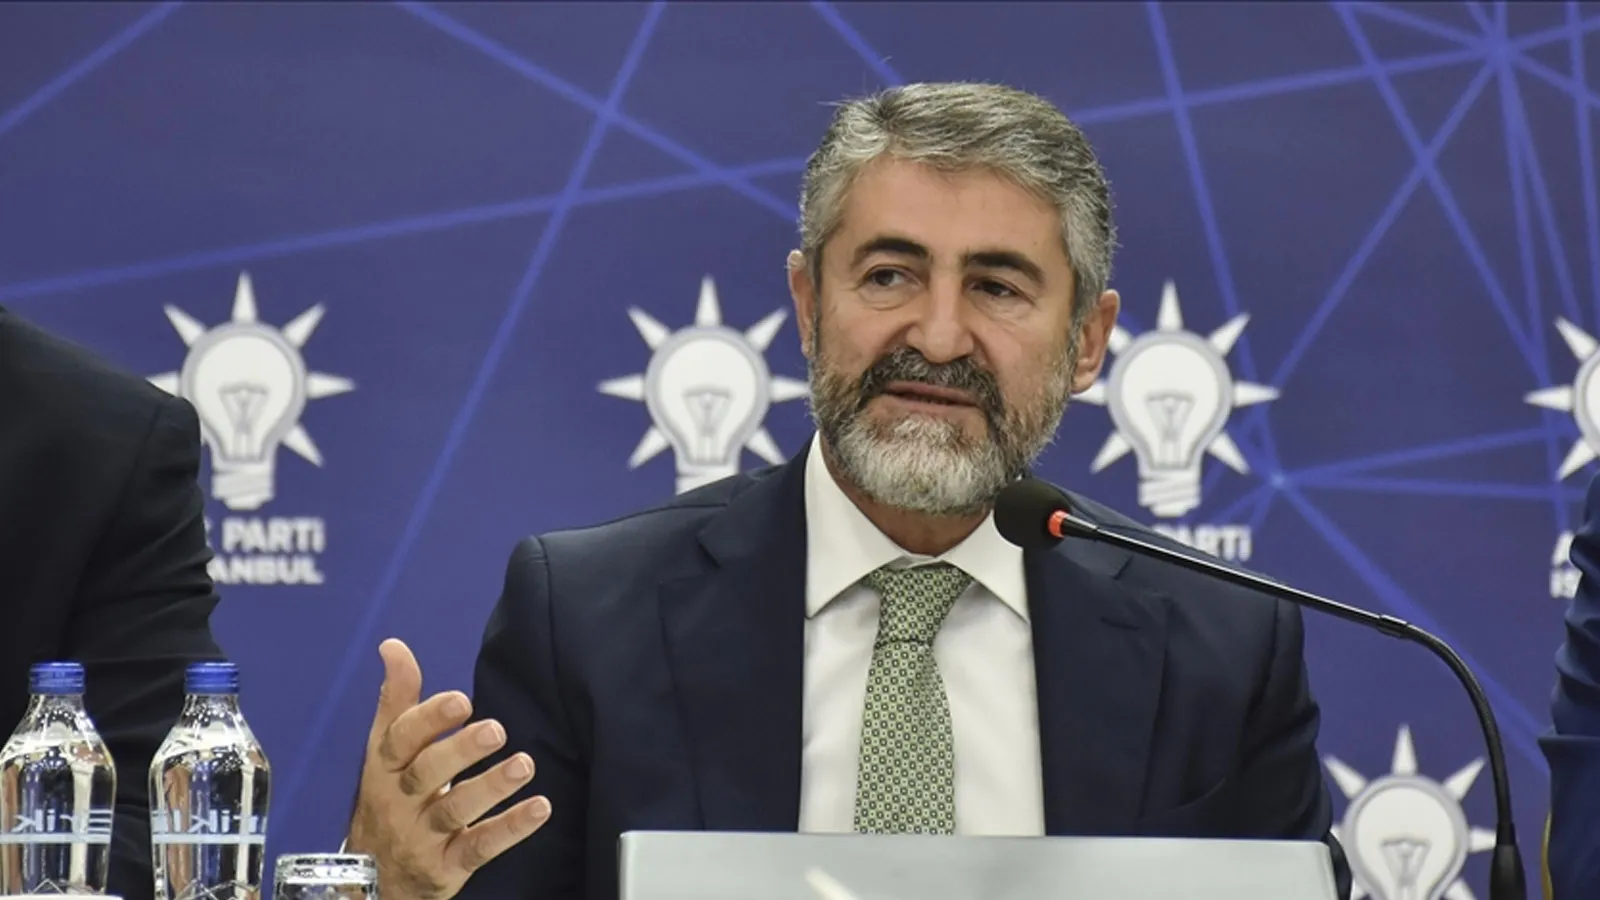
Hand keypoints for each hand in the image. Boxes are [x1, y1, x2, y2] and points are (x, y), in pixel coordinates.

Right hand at [345, 638, 551, 899]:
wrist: (373, 878)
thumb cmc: (388, 799)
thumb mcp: (384, 751)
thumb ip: (397, 699)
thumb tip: (393, 647)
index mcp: (384, 768)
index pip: (399, 741)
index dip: (428, 719)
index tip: (461, 700)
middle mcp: (399, 802)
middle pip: (426, 775)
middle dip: (460, 751)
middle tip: (496, 729)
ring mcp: (422, 837)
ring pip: (454, 811)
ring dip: (491, 787)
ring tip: (524, 765)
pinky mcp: (447, 866)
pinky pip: (479, 847)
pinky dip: (510, 828)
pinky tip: (539, 808)